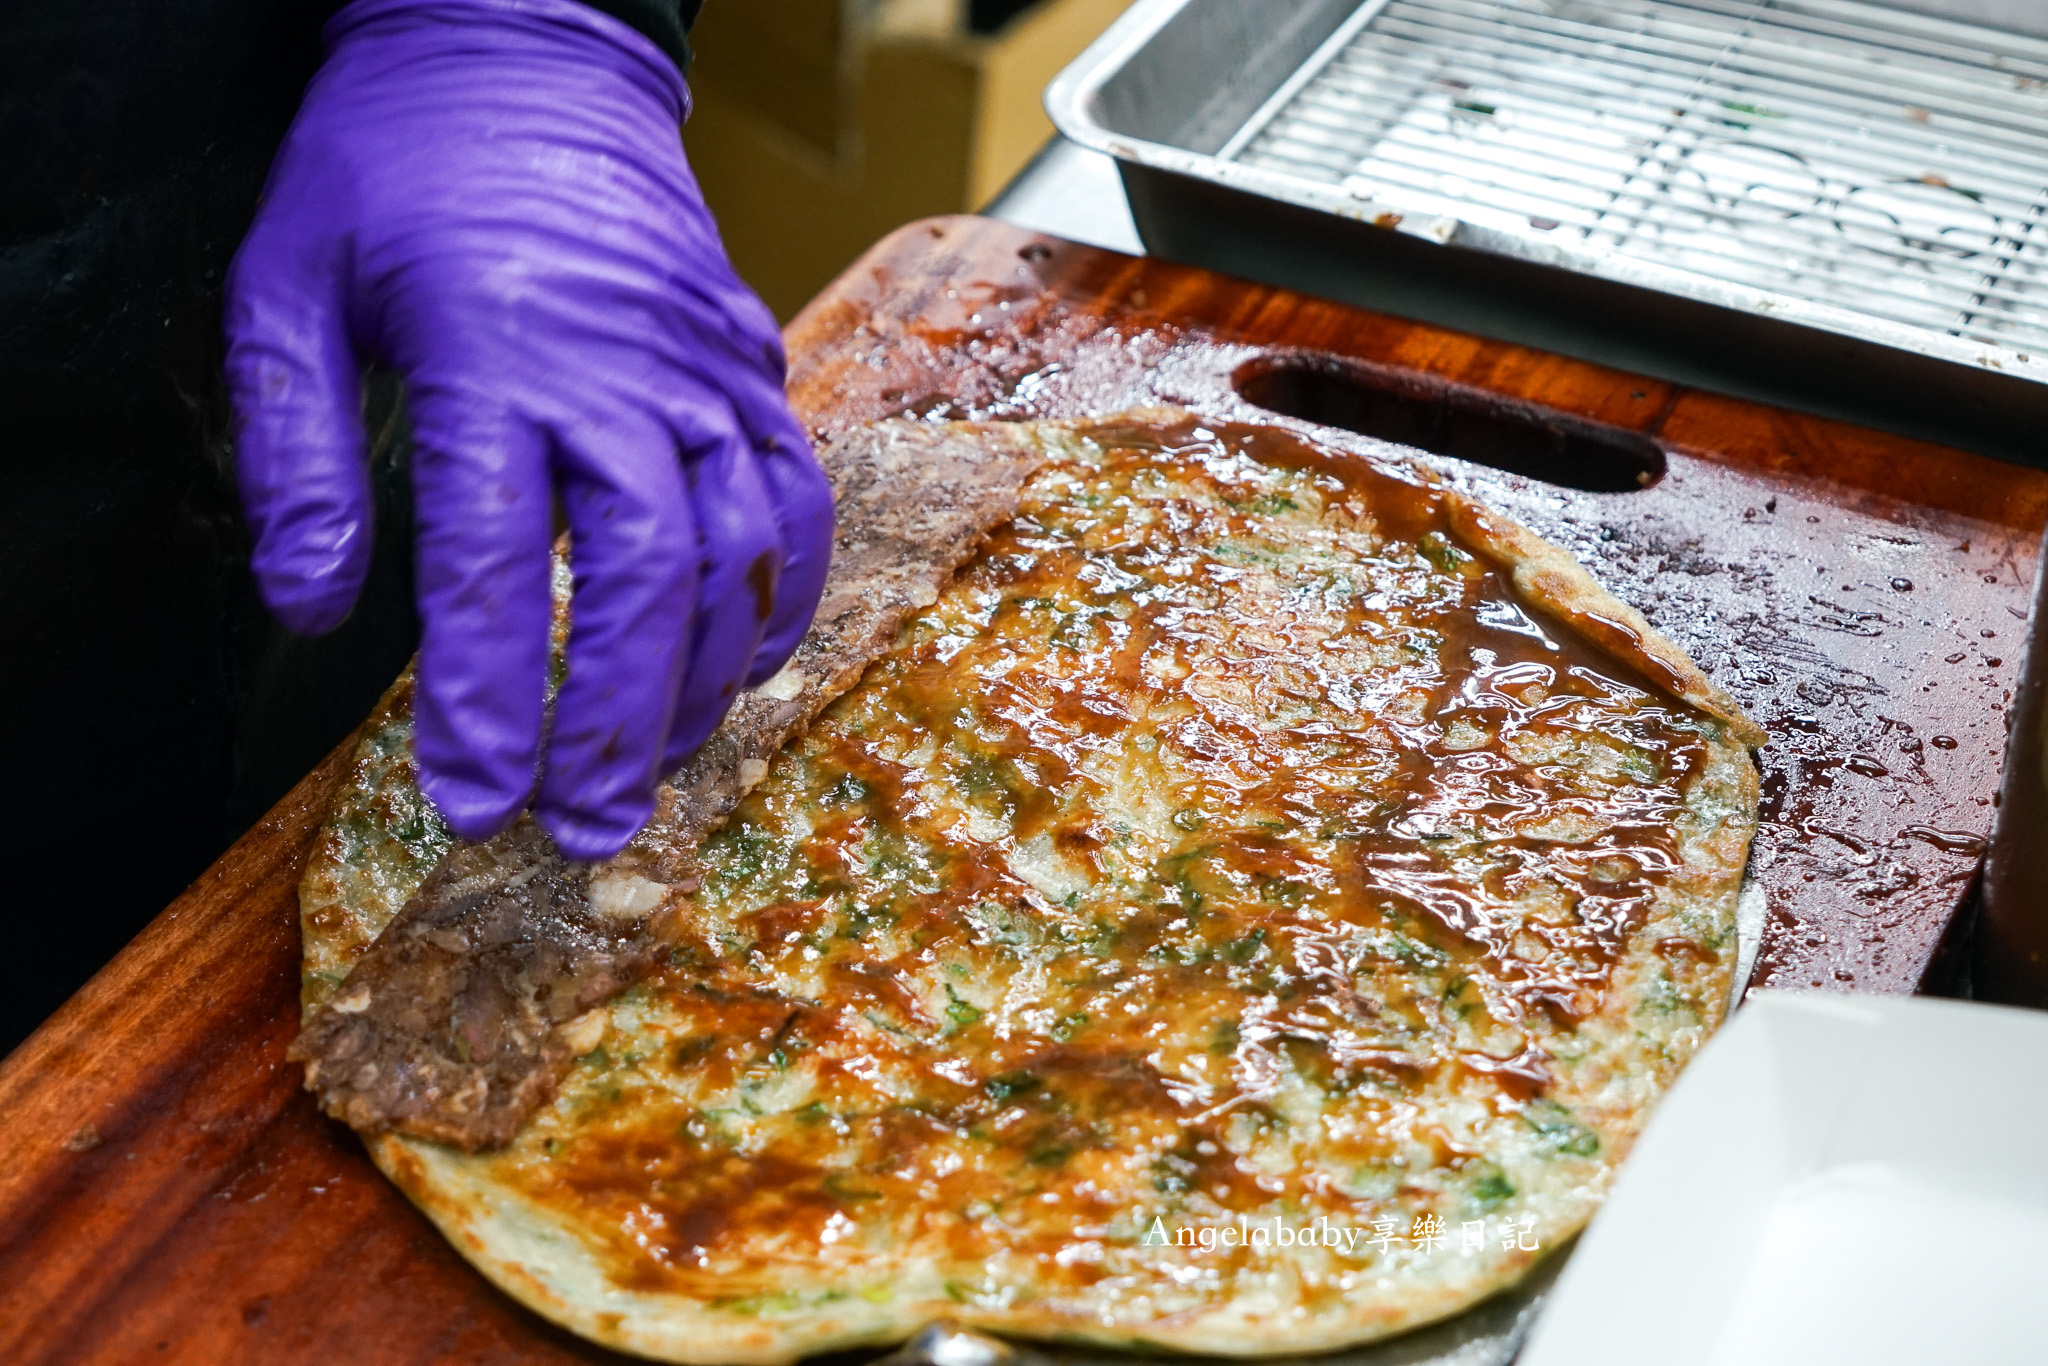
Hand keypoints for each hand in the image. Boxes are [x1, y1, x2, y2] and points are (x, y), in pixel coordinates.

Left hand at [224, 0, 832, 858]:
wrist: (526, 59)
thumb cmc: (392, 172)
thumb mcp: (284, 287)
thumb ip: (294, 454)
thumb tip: (311, 613)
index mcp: (489, 353)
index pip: (490, 560)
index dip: (484, 699)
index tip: (473, 801)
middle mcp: (616, 369)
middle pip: (647, 574)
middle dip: (615, 719)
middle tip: (581, 828)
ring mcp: (703, 365)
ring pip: (738, 550)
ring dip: (700, 680)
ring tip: (651, 772)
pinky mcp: (752, 362)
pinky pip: (798, 493)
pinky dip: (786, 592)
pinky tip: (749, 667)